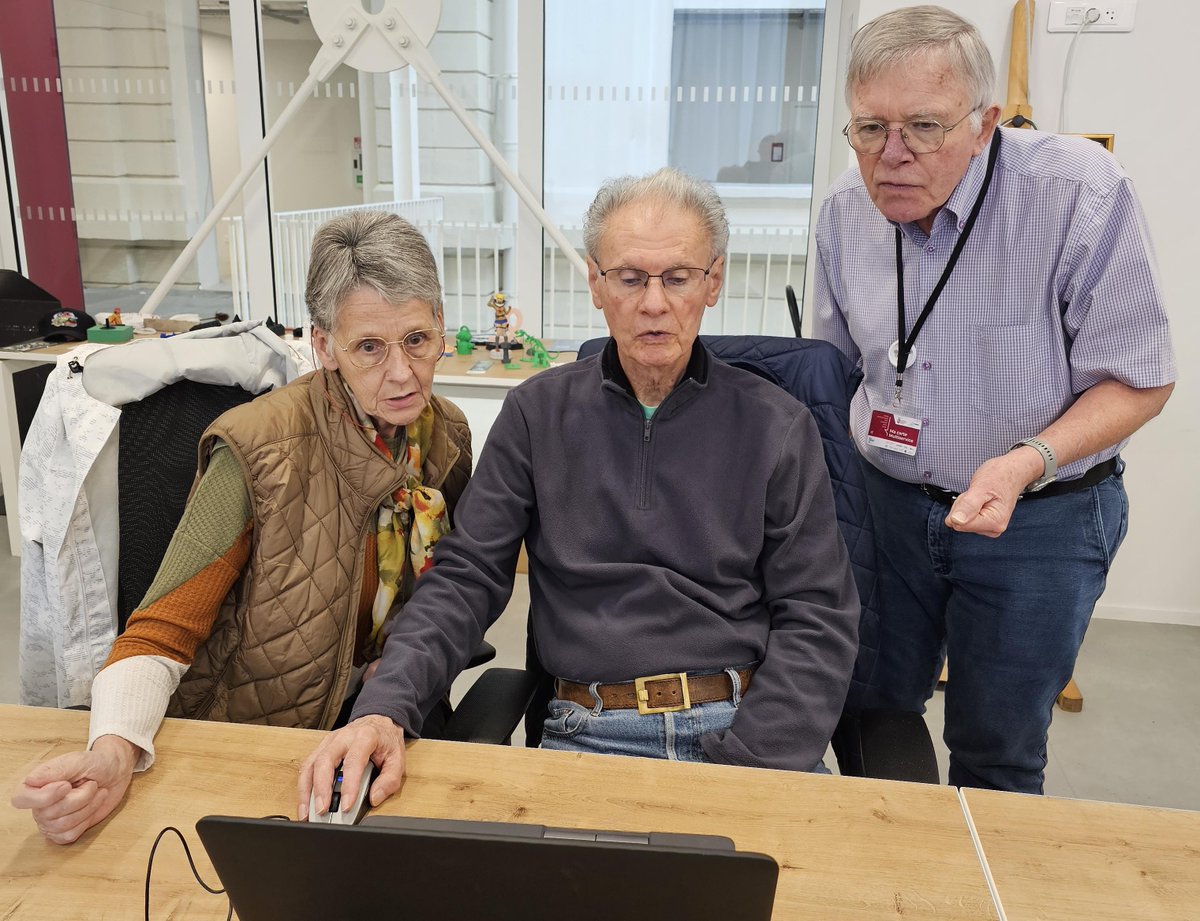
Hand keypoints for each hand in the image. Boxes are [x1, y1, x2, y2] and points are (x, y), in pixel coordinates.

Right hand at [11, 735, 138, 844]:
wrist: (114, 774)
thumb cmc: (95, 764)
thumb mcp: (79, 760)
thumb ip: (56, 769)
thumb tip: (30, 780)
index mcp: (35, 784)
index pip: (20, 799)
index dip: (44, 797)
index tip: (67, 786)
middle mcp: (38, 805)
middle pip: (50, 813)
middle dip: (80, 798)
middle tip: (92, 784)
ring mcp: (49, 821)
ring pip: (63, 826)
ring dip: (87, 808)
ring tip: (95, 792)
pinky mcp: (63, 832)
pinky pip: (70, 835)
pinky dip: (87, 820)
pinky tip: (92, 806)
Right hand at [297, 714, 406, 819]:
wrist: (377, 722)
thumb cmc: (385, 741)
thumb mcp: (398, 758)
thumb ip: (390, 780)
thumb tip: (374, 798)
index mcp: (365, 737)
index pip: (353, 762)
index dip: (349, 786)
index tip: (346, 806)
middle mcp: (343, 737)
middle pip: (324, 761)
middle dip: (321, 789)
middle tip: (322, 811)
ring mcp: (328, 742)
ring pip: (310, 765)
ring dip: (306, 791)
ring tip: (307, 814)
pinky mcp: (320, 749)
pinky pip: (307, 767)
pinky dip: (303, 788)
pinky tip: (305, 804)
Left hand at [945, 447, 1042, 537]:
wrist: (1012, 471)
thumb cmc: (1000, 476)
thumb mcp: (981, 486)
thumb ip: (968, 505)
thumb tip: (955, 521)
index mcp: (994, 522)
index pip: (959, 524)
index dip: (960, 507)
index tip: (974, 495)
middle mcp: (993, 529)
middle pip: (959, 523)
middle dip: (962, 506)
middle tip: (977, 493)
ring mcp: (989, 527)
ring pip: (961, 520)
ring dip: (966, 505)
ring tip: (980, 494)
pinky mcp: (985, 523)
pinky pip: (966, 517)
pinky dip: (968, 506)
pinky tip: (980, 499)